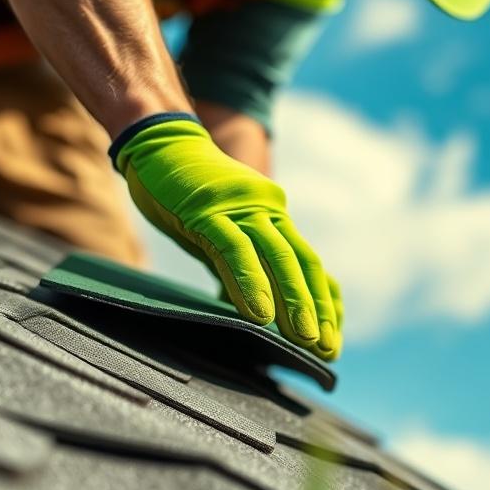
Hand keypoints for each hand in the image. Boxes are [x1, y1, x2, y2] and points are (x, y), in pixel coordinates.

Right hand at [111, 114, 342, 359]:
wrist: (158, 139)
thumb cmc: (183, 190)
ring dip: (294, 300)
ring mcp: (240, 208)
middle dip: (316, 310)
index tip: (331, 340)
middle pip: (301, 263)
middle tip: (327, 350)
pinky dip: (251, 283)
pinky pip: (235, 251)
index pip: (307, 263)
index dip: (323, 302)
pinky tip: (260, 316)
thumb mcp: (219, 231)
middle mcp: (266, 211)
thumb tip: (252, 308)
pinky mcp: (209, 210)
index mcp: (271, 216)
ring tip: (305, 339)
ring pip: (277, 257)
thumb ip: (239, 264)